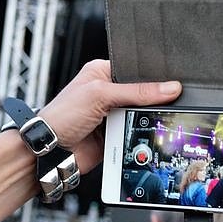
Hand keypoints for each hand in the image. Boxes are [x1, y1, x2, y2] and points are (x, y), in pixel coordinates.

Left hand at [38, 59, 181, 173]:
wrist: (50, 151)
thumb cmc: (61, 116)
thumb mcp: (100, 94)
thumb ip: (135, 91)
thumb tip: (168, 88)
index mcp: (102, 72)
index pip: (135, 70)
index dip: (153, 76)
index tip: (172, 82)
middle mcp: (108, 92)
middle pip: (142, 93)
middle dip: (152, 99)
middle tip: (168, 101)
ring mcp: (112, 114)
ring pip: (142, 114)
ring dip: (146, 119)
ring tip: (152, 118)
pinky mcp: (115, 134)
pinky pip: (136, 132)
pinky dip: (141, 134)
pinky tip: (144, 133)